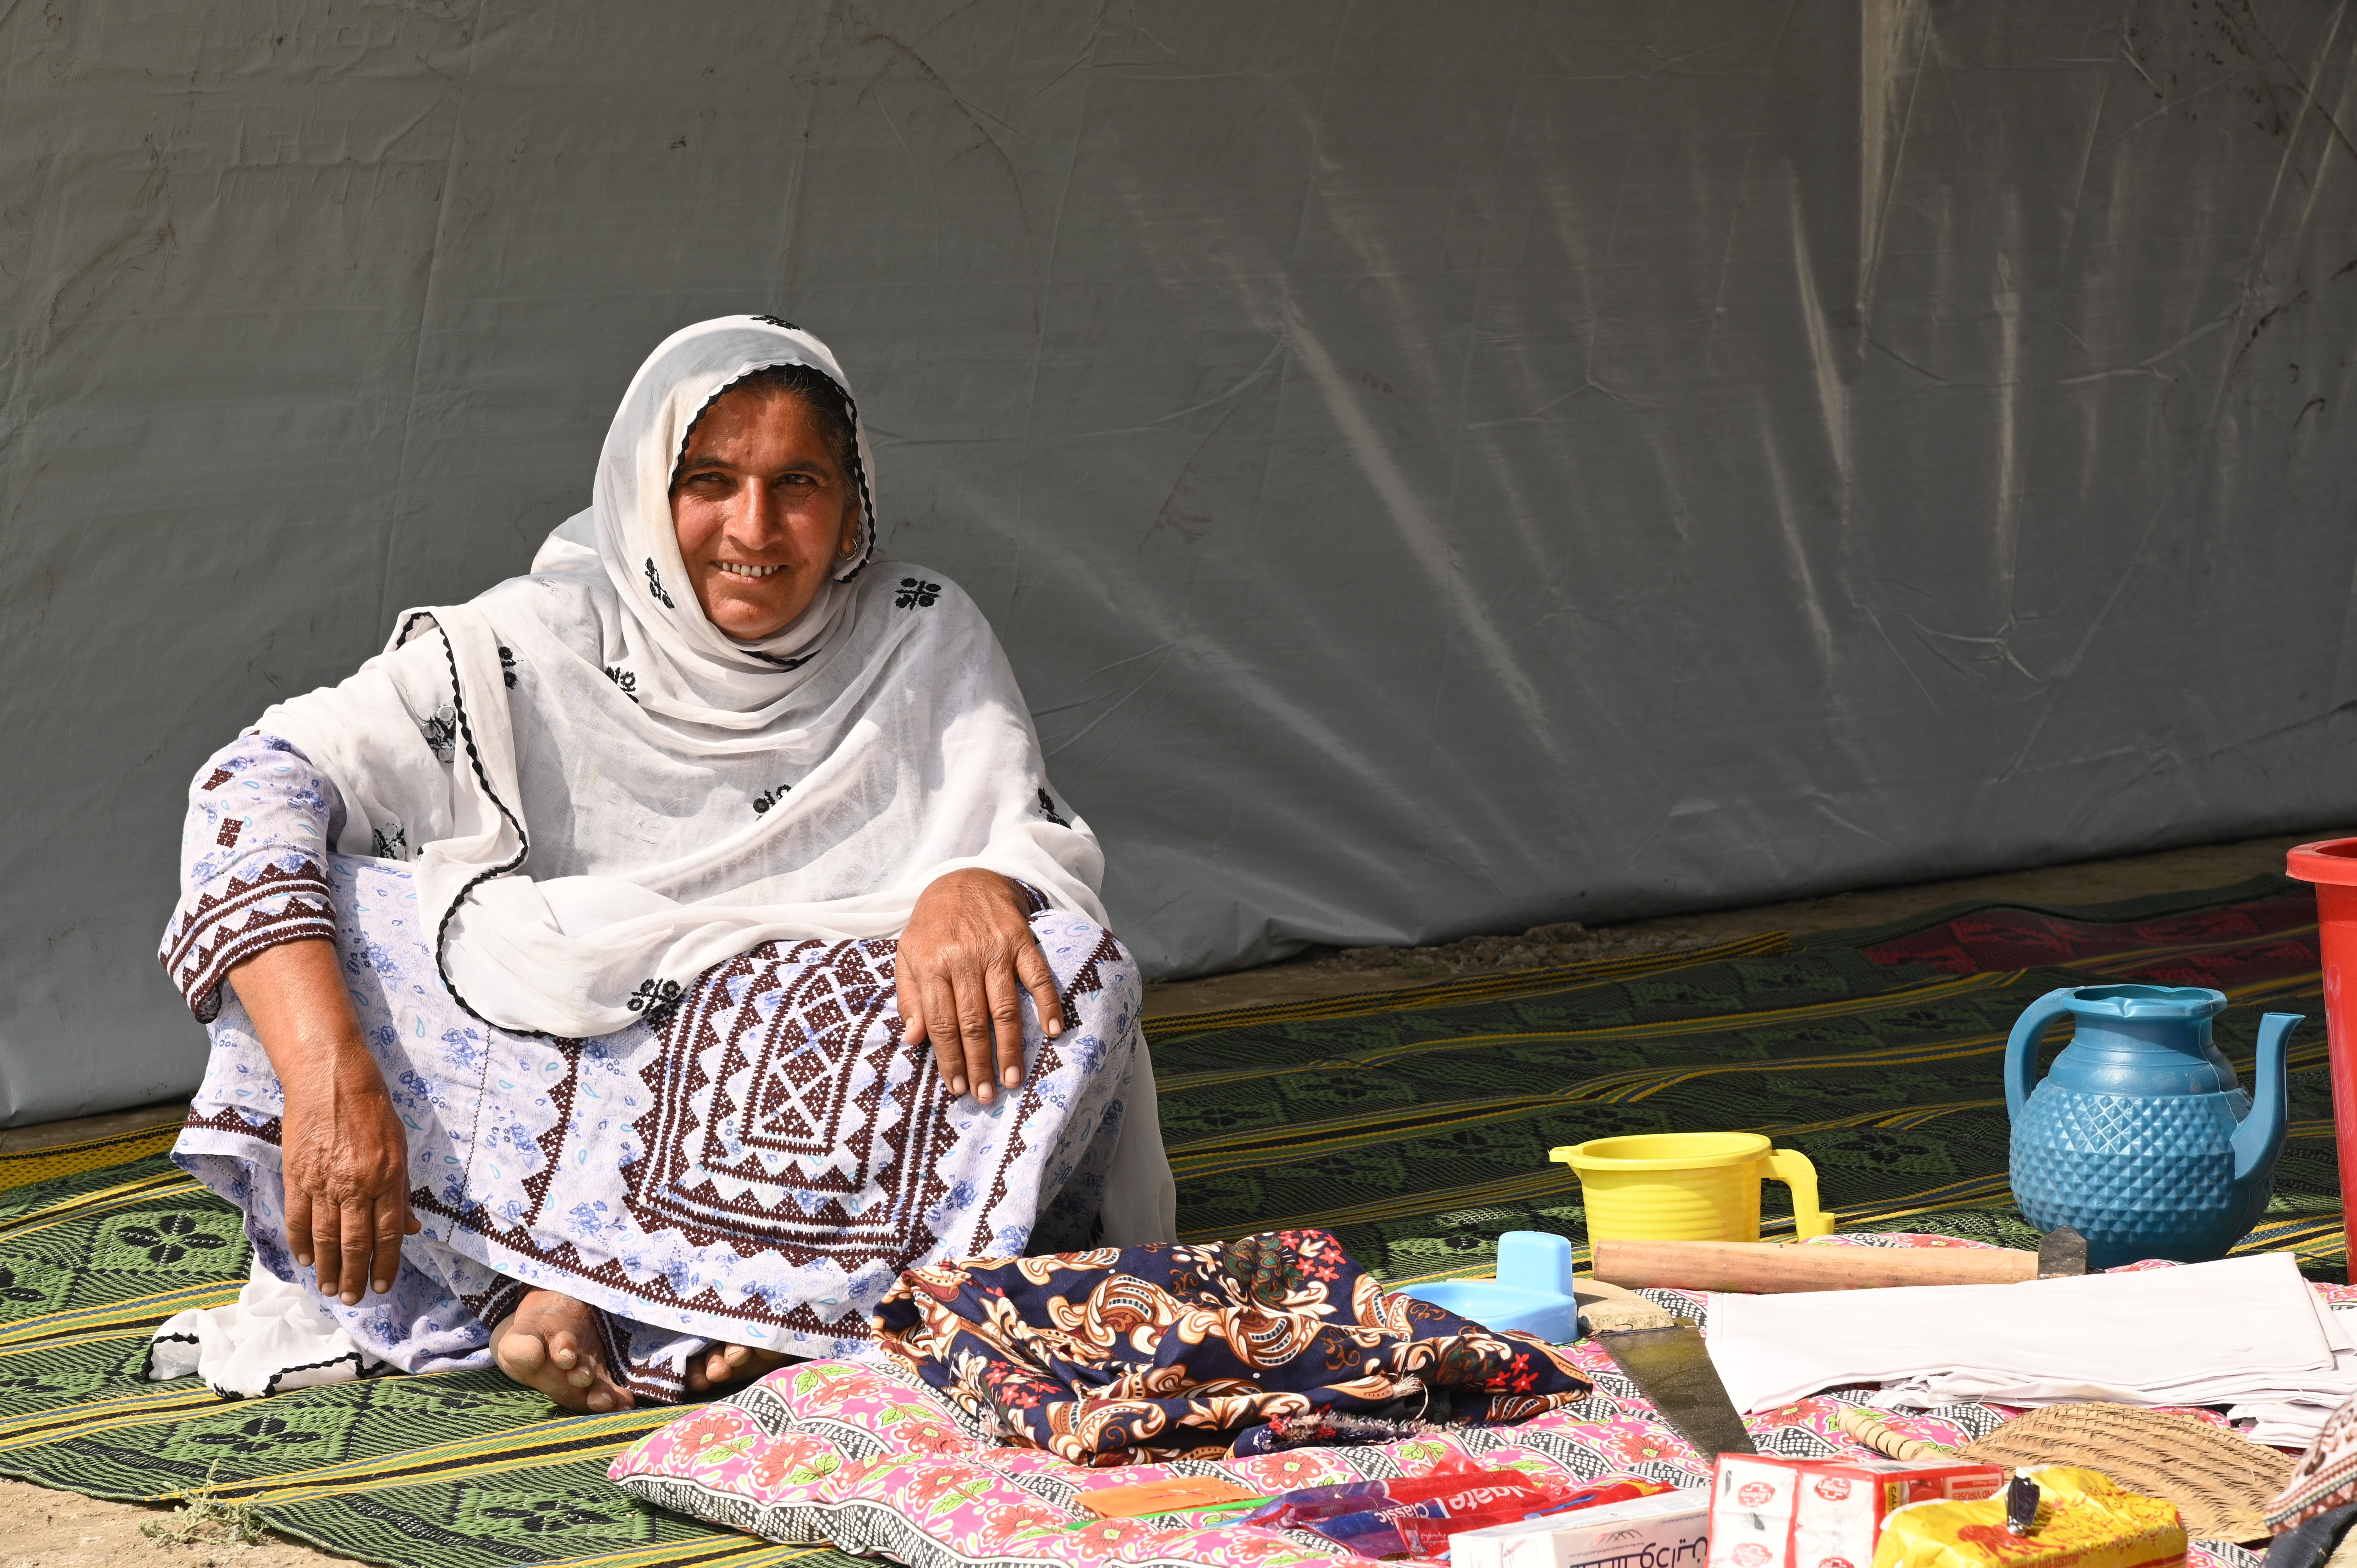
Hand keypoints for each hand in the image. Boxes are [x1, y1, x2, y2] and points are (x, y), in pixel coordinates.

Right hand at [227, 939, 421, 1304]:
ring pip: (324, 1237)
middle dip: (355, 1275)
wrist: (332, 1078)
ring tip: (330, 1289)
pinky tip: (306, 1261)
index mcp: (386, 1178)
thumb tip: (411, 1229)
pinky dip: (301, 1243)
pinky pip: (298, 1218)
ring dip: (328, 1268)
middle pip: (354, 1242)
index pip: (388, 1234)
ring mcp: (323, 1182)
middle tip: (354, 1298)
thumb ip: (402, 1191)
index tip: (384, 1285)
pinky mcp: (297, 1175)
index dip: (386, 1263)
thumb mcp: (400, 1148)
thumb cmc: (373, 1110)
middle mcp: (355, 1185)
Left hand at [895, 869, 1062, 1103]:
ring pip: (1004, 1008)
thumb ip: (909, 998)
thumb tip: (913, 1040)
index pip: (941, 1023)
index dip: (949, 1059)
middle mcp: (962, 959)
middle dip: (979, 1063)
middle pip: (972, 1022)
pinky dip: (1047, 1004)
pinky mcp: (1021, 940)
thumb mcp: (907, 955)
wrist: (964, 879)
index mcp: (931, 965)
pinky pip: (1037, 976)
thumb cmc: (932, 926)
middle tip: (986, 1095)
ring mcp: (994, 950)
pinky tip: (1053, 1031)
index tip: (958, 1088)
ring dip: (1011, 1047)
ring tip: (1013, 1079)